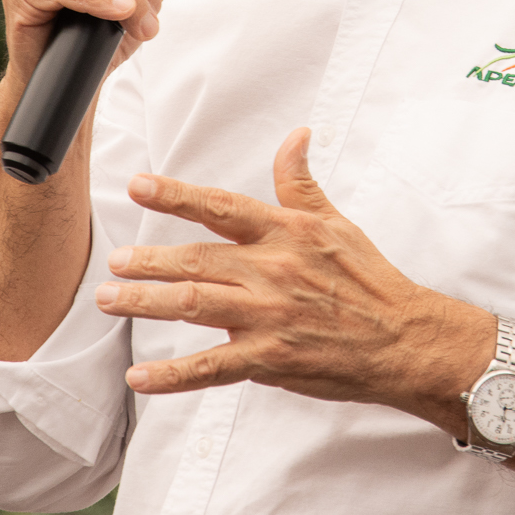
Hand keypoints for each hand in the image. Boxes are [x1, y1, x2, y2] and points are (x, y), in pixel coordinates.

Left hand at [94, 129, 498, 430]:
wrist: (404, 339)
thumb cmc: (370, 281)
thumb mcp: (336, 222)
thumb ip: (300, 183)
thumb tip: (296, 136)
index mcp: (285, 233)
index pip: (221, 207)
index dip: (177, 195)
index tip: (139, 186)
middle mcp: (272, 271)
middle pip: (196, 260)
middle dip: (148, 262)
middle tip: (113, 263)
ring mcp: (268, 317)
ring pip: (194, 306)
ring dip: (146, 303)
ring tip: (110, 301)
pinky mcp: (269, 360)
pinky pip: (211, 367)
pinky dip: (172, 375)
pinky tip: (140, 377)